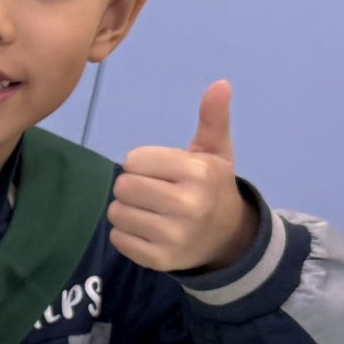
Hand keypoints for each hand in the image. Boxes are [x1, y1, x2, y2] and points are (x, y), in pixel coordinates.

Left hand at [110, 80, 258, 273]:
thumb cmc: (212, 186)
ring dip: (127, 210)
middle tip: (153, 192)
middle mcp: (186, 205)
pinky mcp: (159, 260)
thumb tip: (220, 83)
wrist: (227, 237)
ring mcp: (172, 236)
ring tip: (150, 211)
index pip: (134, 160)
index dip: (142, 163)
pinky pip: (118, 239)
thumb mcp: (215, 151)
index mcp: (197, 173)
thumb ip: (213, 118)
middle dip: (133, 185)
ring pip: (116, 213)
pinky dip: (126, 234)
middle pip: (123, 186)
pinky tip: (148, 230)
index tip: (162, 171)